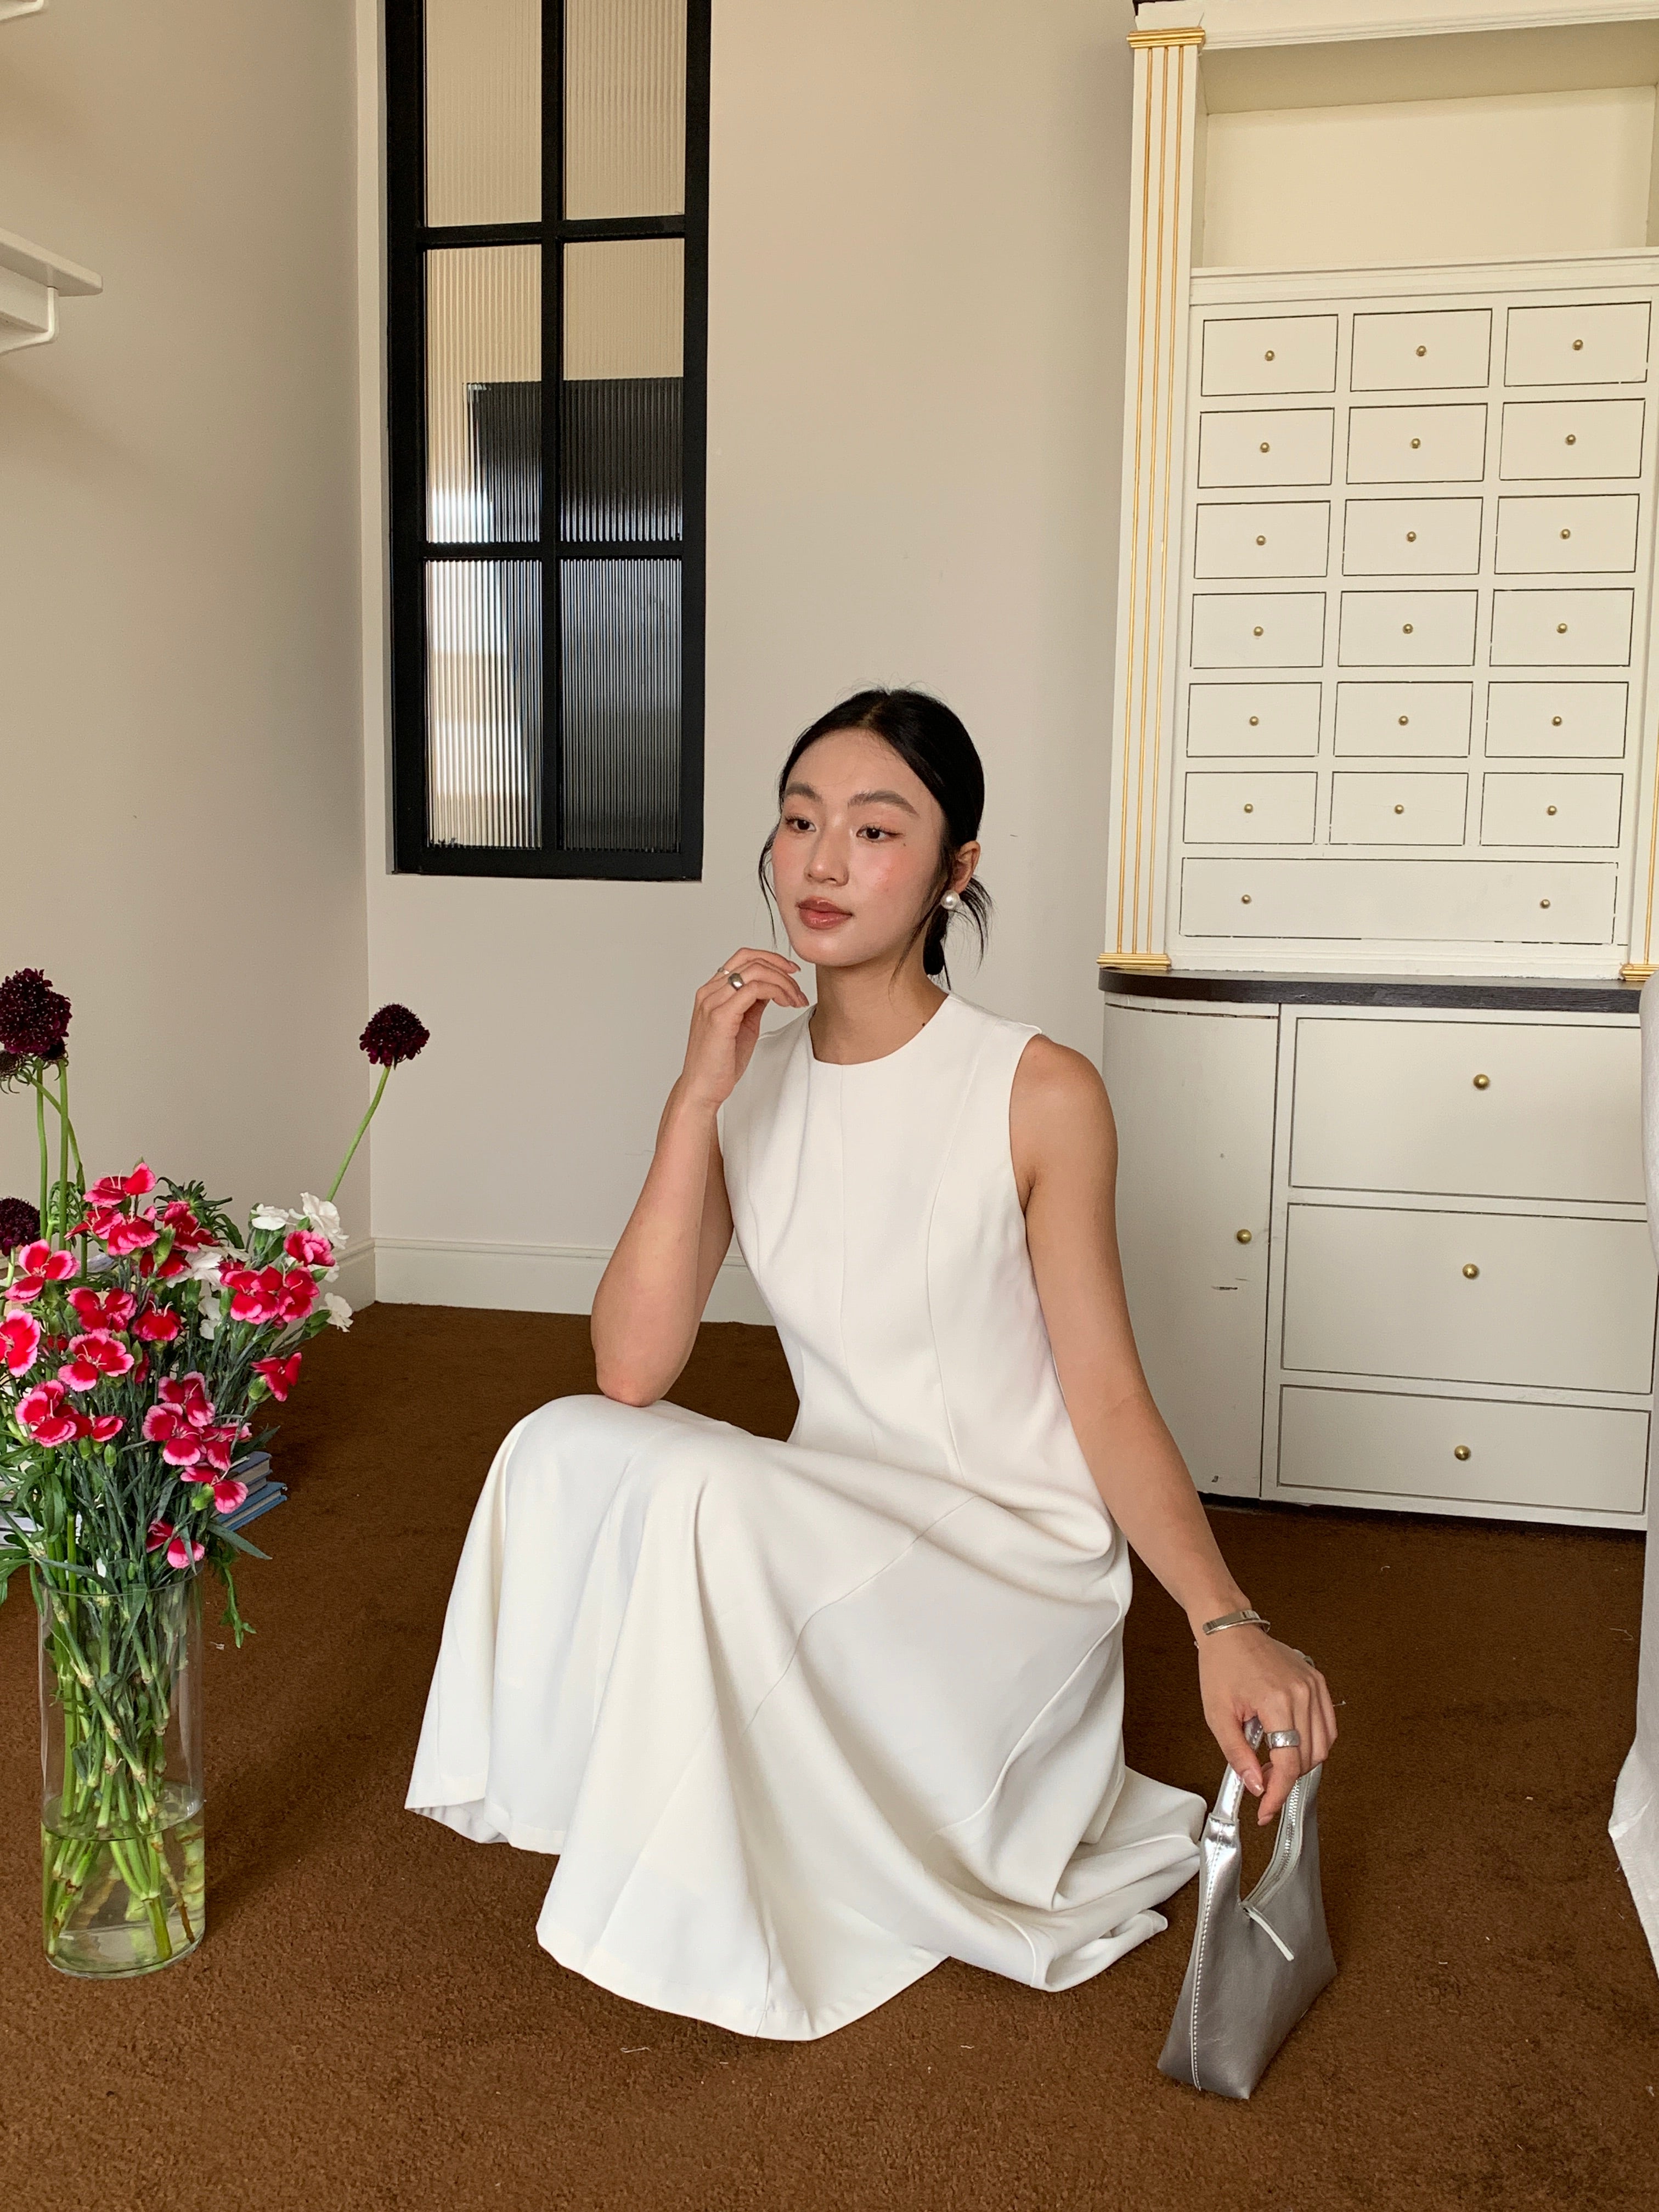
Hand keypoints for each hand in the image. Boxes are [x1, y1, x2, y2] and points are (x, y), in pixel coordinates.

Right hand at [678, 949, 809, 1111]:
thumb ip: (753, 1003)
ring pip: (755, 971)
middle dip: (782, 969)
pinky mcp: (720, 1016)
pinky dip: (776, 991)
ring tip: (795, 999)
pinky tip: (785, 1003)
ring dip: (783, 982)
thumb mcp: (743, 1024)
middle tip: (798, 987)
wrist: (703, 1088)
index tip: (791, 972)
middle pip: (751, 959)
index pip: (743, 957)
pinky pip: (754, 989)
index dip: (772, 959)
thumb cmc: (720, 1062)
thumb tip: (771, 988)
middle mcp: (709, 992)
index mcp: (712, 991)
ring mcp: (712, 1002)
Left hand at [1196, 1627, 1337, 1825]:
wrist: (1230, 1631)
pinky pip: (1327, 1725)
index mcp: (1276, 1700)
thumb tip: (1256, 1786)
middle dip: (1285, 1779)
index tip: (1266, 1809)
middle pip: (1308, 1758)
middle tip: (1262, 1782)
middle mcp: (1302, 1692)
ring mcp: (1314, 1686)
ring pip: (1323, 1746)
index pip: (1288, 1763)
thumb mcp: (1218, 1716)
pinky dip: (1314, 1743)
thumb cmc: (1221, 1666)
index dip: (1278, 1793)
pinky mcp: (1318, 1682)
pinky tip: (1291, 1745)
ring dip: (1300, 1764)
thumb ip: (1237, 1755)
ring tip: (1272, 1763)